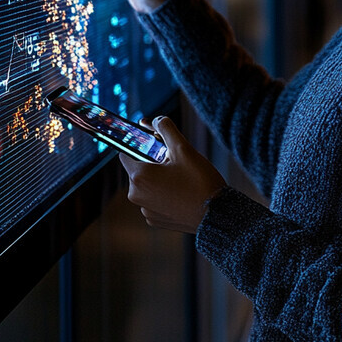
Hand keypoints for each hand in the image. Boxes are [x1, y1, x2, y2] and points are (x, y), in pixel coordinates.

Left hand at [119, 117, 226, 233]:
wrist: (216, 215)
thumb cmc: (199, 182)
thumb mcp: (183, 149)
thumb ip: (167, 129)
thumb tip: (157, 120)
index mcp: (139, 176)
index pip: (125, 153)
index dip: (139, 145)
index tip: (154, 144)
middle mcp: (136, 196)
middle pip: (138, 170)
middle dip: (153, 162)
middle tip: (174, 161)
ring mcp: (146, 210)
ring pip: (147, 186)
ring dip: (158, 179)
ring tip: (181, 178)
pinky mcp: (156, 220)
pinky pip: (154, 201)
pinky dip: (164, 194)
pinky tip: (182, 193)